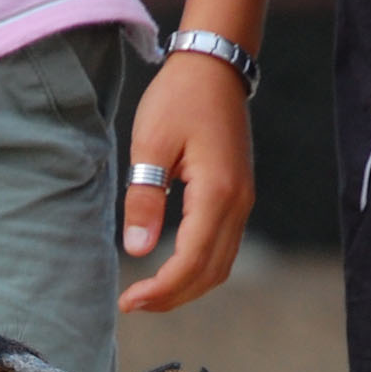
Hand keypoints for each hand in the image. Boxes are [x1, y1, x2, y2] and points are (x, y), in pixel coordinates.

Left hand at [118, 50, 256, 312]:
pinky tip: (169, 270)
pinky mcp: (238, 198)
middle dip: (172, 297)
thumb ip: (144, 198)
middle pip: (210, 274)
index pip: (191, 261)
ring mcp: (243, 202)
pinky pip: (222, 249)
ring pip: (220, 266)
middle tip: (133, 304)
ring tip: (149, 294)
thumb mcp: (150, 143)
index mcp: (217, 193)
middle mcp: (238, 204)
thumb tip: (138, 250)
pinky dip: (198, 269)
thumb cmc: (179, 99)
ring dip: (187, 288)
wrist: (215, 67)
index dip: (160, 289)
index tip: (128, 301)